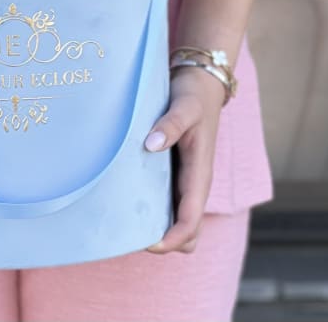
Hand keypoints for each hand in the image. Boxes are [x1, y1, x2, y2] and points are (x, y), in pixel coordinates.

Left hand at [143, 65, 226, 254]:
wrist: (201, 83)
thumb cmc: (194, 96)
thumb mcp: (184, 106)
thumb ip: (170, 124)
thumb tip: (152, 145)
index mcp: (200, 174)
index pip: (191, 221)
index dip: (172, 238)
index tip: (148, 243)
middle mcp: (194, 183)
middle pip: (187, 232)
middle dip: (165, 241)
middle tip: (131, 234)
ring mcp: (185, 180)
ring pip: (177, 220)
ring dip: (158, 229)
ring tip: (126, 223)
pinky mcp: (176, 173)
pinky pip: (167, 203)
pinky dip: (153, 211)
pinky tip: (128, 200)